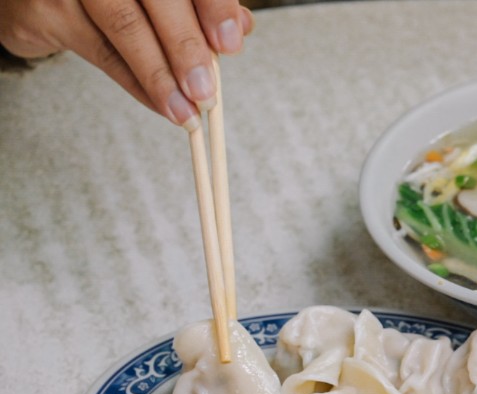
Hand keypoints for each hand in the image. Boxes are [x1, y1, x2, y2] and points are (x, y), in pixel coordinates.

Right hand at [0, 0, 253, 128]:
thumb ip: (201, 6)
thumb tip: (241, 28)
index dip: (214, 6)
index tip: (230, 44)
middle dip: (187, 48)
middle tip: (208, 91)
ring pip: (126, 28)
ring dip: (161, 77)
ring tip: (186, 112)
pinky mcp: (48, 8)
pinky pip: (102, 53)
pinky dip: (137, 84)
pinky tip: (162, 105)